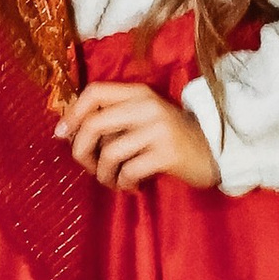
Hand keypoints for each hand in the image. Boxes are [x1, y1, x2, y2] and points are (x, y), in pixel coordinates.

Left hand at [55, 80, 218, 191]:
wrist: (216, 151)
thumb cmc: (172, 138)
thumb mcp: (145, 119)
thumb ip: (115, 120)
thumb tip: (70, 133)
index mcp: (138, 93)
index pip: (94, 92)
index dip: (72, 113)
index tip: (62, 134)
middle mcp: (147, 106)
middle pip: (94, 124)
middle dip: (81, 152)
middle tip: (88, 168)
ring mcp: (158, 129)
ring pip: (109, 152)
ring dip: (104, 174)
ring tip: (114, 182)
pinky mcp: (167, 153)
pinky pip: (129, 171)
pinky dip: (124, 183)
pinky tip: (133, 187)